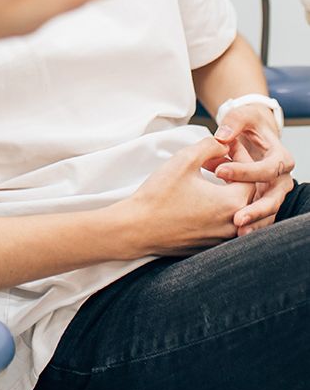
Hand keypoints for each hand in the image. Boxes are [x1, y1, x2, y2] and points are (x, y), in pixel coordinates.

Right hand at [126, 137, 255, 256]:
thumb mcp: (185, 159)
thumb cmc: (160, 194)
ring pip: (237, 209)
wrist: (138, 228)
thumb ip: (210, 146)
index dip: (240, 156)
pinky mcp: (210, 246)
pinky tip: (202, 195)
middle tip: (217, 158)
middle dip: (235, 172)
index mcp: (232, 203)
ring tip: (210, 175)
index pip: (251, 175)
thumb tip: (225, 144)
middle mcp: (233, 224)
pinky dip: (220, 207)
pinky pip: (225, 223)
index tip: (226, 145)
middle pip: (247, 193)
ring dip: (228, 190)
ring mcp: (222, 239)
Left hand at [208, 105, 294, 234]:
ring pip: (269, 212)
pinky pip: (261, 217)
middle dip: (256, 209)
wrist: (254, 134)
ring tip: (238, 232)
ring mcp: (274, 192)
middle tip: (237, 218)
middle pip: (274, 198)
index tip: (219, 171)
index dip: (244, 171)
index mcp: (280, 157)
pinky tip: (235, 235)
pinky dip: (251, 225)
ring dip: (255, 223)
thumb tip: (221, 137)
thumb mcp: (242, 116)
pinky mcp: (264, 200)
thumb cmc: (248, 125)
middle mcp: (281, 178)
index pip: (267, 168)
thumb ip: (233, 122)